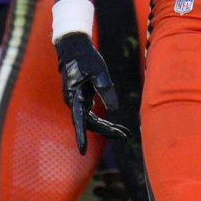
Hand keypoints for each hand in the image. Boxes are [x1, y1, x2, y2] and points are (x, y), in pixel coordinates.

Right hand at [56, 31, 128, 153]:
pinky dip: (104, 121)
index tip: (82, 152)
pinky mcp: (83, 100)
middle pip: (91, 124)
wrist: (74, 48)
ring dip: (108, 128)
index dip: (81, 137)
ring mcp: (78, 102)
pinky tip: (116, 126)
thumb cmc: (85, 58)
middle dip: (108, 131)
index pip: (78, 121)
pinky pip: (93, 115)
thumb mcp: (98, 71)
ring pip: (93, 121)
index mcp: (74, 97)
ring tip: (126, 133)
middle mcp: (74, 103)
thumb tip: (114, 109)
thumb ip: (105, 89)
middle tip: (126, 136)